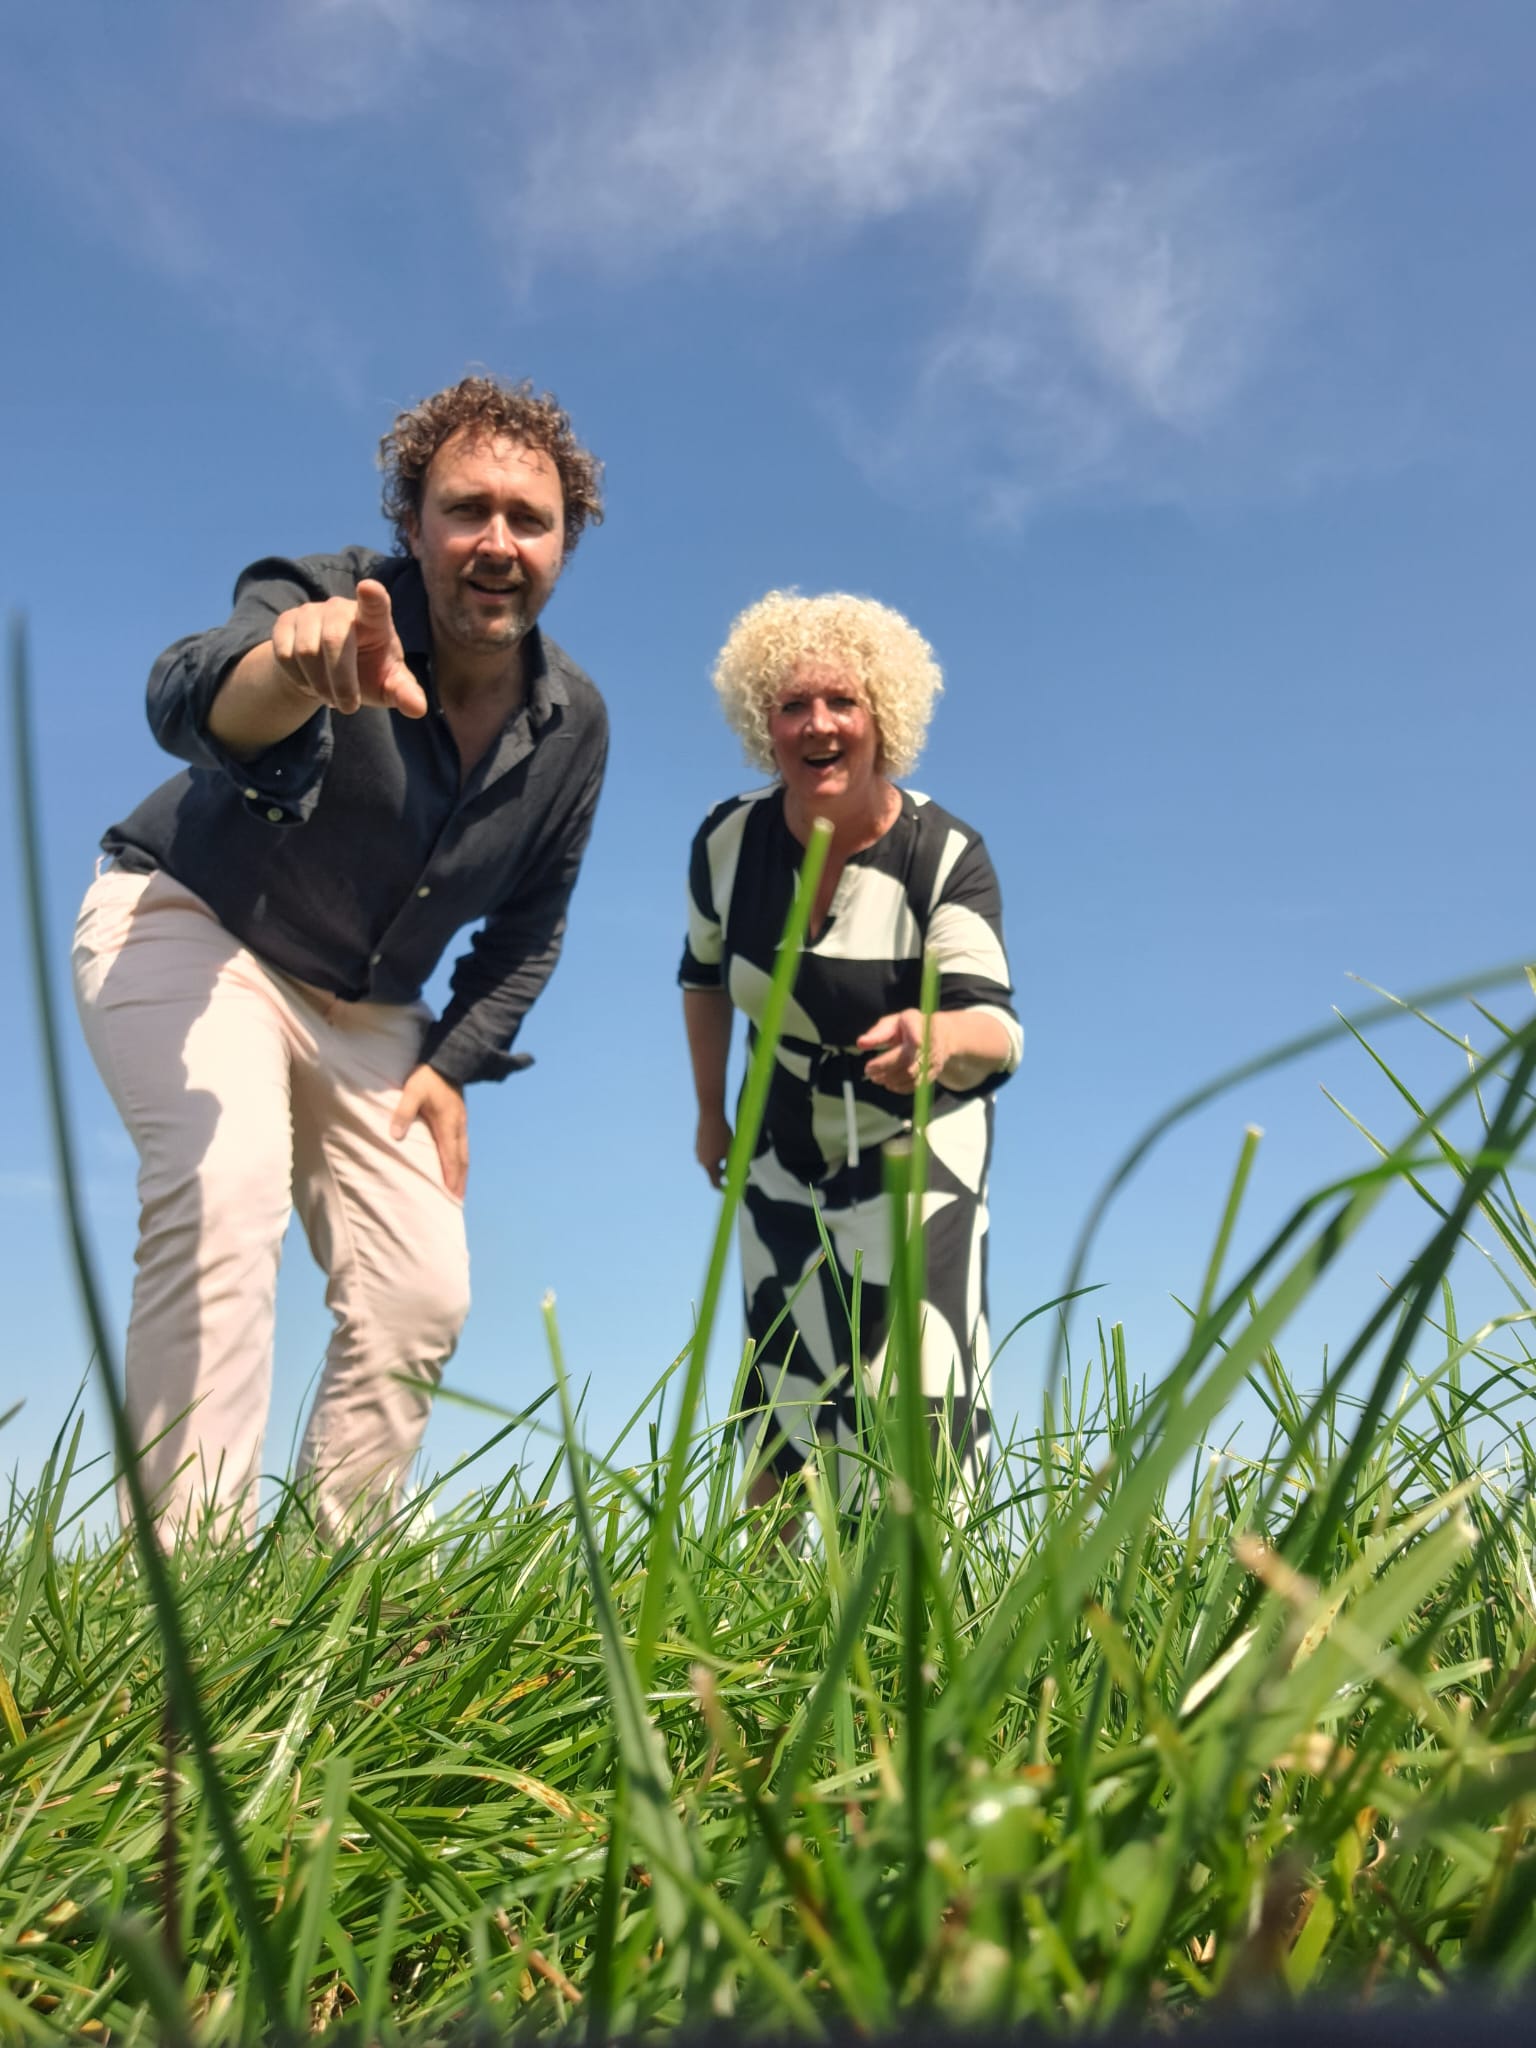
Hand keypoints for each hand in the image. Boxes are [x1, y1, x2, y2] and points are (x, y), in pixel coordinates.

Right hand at [270, 579, 426, 717]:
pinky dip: (299, 679)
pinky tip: (310, 683)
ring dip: (319, 685)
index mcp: (374, 619)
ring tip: (330, 694)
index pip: (375, 603)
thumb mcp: (388, 686)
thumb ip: (404, 694)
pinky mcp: (286, 621)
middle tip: (348, 707)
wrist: (326, 672)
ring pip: (306, 651)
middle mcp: (341, 608)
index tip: (368, 588)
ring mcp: (311, 611)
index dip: (372, 596)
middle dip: (341, 682)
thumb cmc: (367, 673)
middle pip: (333, 640)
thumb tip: (419, 709)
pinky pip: (285, 654)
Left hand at [391, 1064, 467, 1196]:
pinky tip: (456, 1163)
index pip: (450, 1157)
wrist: (447, 1058)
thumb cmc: (428, 1075)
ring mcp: (461, 1121)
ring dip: (462, 1172)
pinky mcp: (460, 1117)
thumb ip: (404, 1112)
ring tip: (458, 1188)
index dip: (451, 1177)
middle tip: (457, 1200)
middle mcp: (458, 1126)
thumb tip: (395, 1135)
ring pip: (464, 1152)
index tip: (451, 1195)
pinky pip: (462, 1144)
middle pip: (462, 1159)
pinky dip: (460, 1159)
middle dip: (459, 1181)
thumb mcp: (412, 1090)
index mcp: (448, 1123)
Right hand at [695, 1108, 733, 1188]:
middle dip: (725, 1172)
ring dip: (721, 1161)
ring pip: (712, 1162)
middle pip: (714, 1172)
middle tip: (737, 1169)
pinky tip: (721, 1141)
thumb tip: (744, 1175)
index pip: (715, 1183)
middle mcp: (701, 1161)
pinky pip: (708, 1153)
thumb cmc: (723, 1133)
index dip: (724, 1188)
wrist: (710, 1114)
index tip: (731, 1188)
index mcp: (708, 1165)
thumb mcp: (732, 1150)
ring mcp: (698, 1152)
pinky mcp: (698, 1144)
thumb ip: (735, 1164)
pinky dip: (716, 1153)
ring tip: (729, 1149)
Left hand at [856, 1010, 950, 1093]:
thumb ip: (878, 1033)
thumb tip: (860, 1044)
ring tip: (876, 1078)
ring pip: (912, 1074)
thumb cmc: (909, 1027)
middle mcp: (929, 1042)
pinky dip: (901, 1087)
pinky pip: (918, 1084)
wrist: (939, 1035)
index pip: (918, 1029)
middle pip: (907, 1058)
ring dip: (891, 1079)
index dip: (917, 1036)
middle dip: (886, 1067)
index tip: (915, 1042)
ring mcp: (933, 1059)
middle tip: (869, 1071)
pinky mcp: (934, 1072)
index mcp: (918, 1024)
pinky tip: (889, 1084)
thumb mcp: (894, 1023)